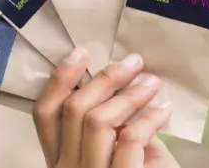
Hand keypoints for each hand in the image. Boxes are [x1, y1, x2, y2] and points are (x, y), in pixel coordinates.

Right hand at [34, 48, 180, 167]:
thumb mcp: (118, 151)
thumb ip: (112, 125)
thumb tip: (119, 80)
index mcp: (59, 160)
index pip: (43, 114)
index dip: (59, 79)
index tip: (81, 52)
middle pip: (74, 110)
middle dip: (105, 78)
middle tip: (134, 62)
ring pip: (98, 120)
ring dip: (130, 94)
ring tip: (153, 84)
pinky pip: (130, 138)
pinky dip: (150, 118)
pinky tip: (165, 110)